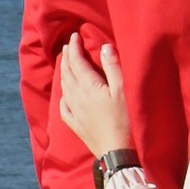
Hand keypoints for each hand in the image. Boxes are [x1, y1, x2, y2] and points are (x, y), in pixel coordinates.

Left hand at [56, 30, 132, 161]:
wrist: (117, 153)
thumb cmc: (126, 121)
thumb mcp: (124, 91)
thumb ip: (113, 68)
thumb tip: (104, 47)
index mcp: (89, 87)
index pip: (77, 62)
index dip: (74, 47)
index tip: (74, 35)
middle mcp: (77, 98)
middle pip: (67, 73)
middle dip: (67, 57)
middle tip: (68, 46)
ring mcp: (75, 112)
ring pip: (64, 87)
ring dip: (64, 72)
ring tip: (66, 63)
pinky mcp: (76, 125)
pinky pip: (64, 106)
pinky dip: (63, 95)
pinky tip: (65, 95)